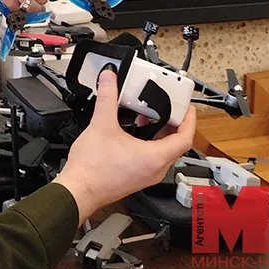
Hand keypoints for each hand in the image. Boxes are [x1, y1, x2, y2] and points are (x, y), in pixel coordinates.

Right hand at [51, 69, 195, 225]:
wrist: (79, 190)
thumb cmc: (92, 169)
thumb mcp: (101, 125)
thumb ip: (107, 98)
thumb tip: (109, 79)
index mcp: (155, 158)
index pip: (185, 139)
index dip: (189, 120)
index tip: (187, 108)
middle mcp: (155, 170)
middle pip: (177, 145)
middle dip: (174, 125)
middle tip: (169, 108)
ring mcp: (147, 176)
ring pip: (165, 153)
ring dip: (161, 135)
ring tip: (148, 117)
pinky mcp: (137, 178)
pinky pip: (153, 159)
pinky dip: (151, 144)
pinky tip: (134, 134)